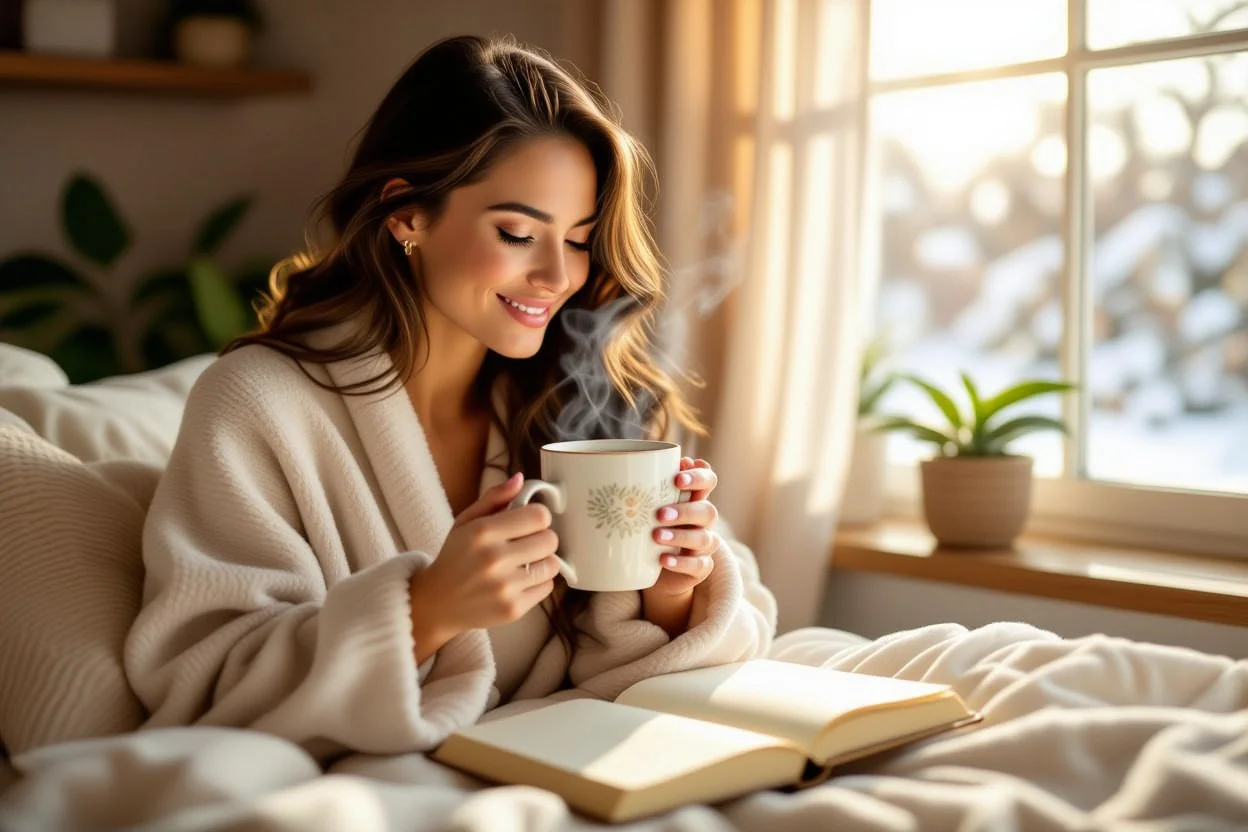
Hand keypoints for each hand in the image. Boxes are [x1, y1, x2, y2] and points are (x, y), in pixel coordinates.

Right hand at [408, 473, 559, 661]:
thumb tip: (521, 479)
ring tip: (523, 562)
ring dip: (542, 561)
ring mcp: (504, 587)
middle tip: (526, 543)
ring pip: (552, 565)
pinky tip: (519, 580)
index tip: (527, 522)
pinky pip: (547, 588)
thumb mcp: (466, 522)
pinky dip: (538, 583)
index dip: (537, 517)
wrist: (436, 603)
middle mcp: (494, 559)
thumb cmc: (455, 557)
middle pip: (550, 540)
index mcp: (482, 532)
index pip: (539, 516)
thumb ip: (494, 498)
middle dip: (541, 538)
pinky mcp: (513, 609)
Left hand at [646, 457, 719, 599]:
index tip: (677, 479)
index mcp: (694, 498)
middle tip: (660, 514)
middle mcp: (704, 520)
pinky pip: (699, 565)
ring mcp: (704, 545)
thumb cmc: (649, 527)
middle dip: (685, 511)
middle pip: (708, 511)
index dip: (698, 477)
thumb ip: (652, 486)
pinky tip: (663, 559)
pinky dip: (681, 562)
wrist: (651, 567)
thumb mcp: (648, 506)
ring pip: (703, 538)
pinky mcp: (701, 567)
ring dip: (680, 536)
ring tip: (656, 536)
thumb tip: (651, 463)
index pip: (708, 480)